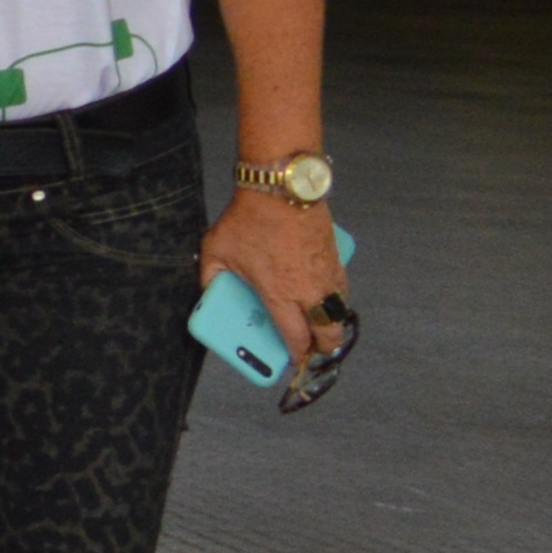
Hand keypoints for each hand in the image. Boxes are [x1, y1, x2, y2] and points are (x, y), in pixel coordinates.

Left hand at [196, 181, 341, 367]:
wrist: (281, 189)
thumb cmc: (247, 221)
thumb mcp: (215, 251)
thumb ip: (210, 277)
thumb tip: (208, 291)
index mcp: (279, 295)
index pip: (295, 336)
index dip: (297, 354)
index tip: (295, 363)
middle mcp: (309, 290)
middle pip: (328, 331)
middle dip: (324, 348)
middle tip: (316, 352)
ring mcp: (327, 274)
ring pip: (340, 311)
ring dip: (334, 324)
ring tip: (325, 329)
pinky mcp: (337, 257)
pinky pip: (342, 287)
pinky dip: (339, 299)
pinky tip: (330, 298)